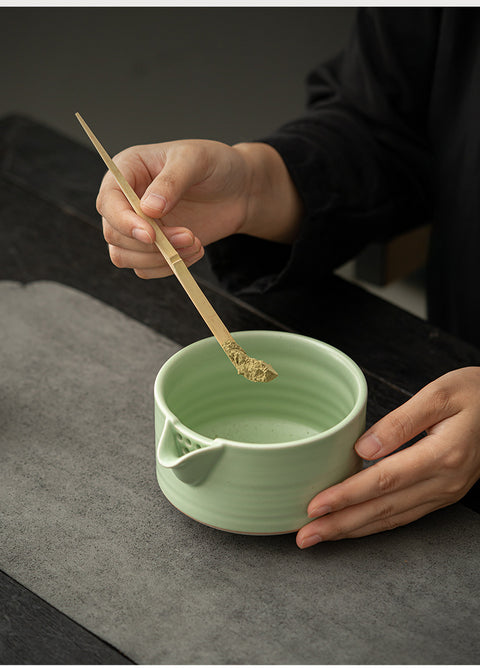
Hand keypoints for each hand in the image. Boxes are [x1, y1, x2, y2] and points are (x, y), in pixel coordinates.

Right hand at [96, 140, 301, 278]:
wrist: (239, 189)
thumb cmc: (215, 165)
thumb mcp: (196, 160)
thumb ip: (172, 181)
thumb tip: (148, 208)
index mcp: (127, 170)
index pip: (108, 201)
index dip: (124, 221)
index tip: (151, 234)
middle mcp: (125, 200)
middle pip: (114, 234)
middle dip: (151, 243)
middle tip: (188, 235)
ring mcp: (138, 226)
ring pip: (125, 256)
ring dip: (160, 259)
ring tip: (195, 243)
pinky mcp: (153, 247)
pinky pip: (146, 269)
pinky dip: (169, 267)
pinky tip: (194, 251)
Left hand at [297, 366, 479, 547]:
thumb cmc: (475, 394)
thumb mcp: (440, 394)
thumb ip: (401, 421)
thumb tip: (363, 447)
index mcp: (442, 455)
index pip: (384, 481)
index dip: (347, 496)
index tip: (316, 506)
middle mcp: (444, 482)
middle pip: (384, 509)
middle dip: (341, 525)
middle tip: (305, 535)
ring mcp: (445, 492)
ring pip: (393, 518)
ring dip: (354, 530)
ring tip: (320, 536)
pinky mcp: (443, 493)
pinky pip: (405, 516)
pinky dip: (376, 524)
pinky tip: (354, 526)